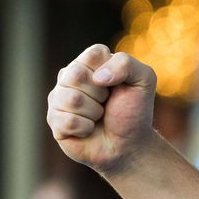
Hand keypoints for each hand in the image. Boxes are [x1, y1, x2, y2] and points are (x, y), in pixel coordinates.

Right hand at [46, 45, 157, 174]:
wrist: (129, 144)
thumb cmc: (134, 111)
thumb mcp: (144, 81)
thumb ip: (126, 64)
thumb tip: (98, 77)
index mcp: (91, 63)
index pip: (94, 53)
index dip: (109, 71)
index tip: (116, 84)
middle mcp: (71, 76)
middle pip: (76, 75)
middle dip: (100, 94)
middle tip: (106, 102)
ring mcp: (59, 97)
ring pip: (71, 99)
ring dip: (93, 112)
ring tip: (98, 116)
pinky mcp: (54, 119)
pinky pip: (67, 120)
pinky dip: (85, 128)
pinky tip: (88, 129)